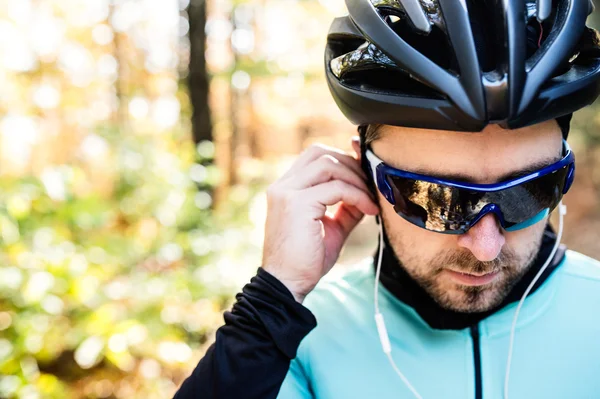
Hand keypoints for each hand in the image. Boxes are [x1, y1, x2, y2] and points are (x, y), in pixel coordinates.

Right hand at [262, 144, 378, 302]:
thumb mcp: (332, 227)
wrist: (287, 285)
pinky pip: (337, 188)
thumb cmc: (306, 261)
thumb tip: (368, 192)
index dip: (343, 159)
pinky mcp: (297, 204)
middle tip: (370, 186)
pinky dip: (358, 195)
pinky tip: (369, 210)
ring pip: (329, 165)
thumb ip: (347, 207)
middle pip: (320, 152)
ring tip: (370, 201)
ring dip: (356, 180)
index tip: (365, 174)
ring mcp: (287, 192)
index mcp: (286, 188)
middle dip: (350, 165)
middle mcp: (283, 186)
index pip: (315, 156)